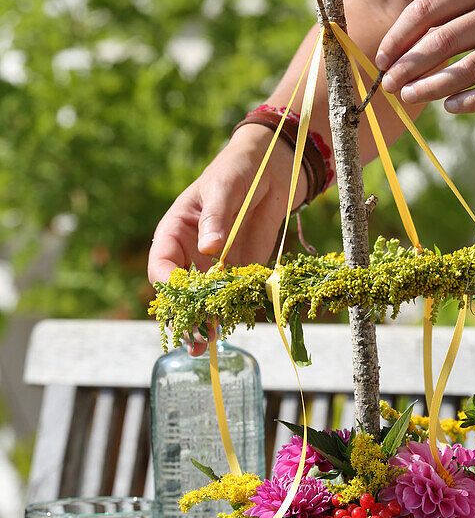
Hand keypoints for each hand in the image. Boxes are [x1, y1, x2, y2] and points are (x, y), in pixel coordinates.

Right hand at [148, 126, 307, 353]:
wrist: (270, 171)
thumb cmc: (236, 171)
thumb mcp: (223, 188)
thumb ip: (215, 218)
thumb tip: (209, 248)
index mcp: (174, 233)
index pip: (162, 266)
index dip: (169, 285)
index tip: (182, 296)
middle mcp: (190, 255)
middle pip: (180, 293)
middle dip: (185, 315)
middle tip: (193, 338)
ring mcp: (213, 267)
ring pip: (203, 301)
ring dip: (205, 323)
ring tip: (206, 346)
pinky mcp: (238, 272)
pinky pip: (231, 297)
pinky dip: (231, 313)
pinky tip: (233, 327)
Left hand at [375, 0, 474, 111]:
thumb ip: (446, 17)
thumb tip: (397, 50)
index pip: (427, 9)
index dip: (399, 36)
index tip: (381, 58)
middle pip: (442, 41)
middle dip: (408, 66)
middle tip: (389, 84)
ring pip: (465, 70)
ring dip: (431, 88)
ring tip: (409, 97)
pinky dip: (468, 101)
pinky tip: (449, 107)